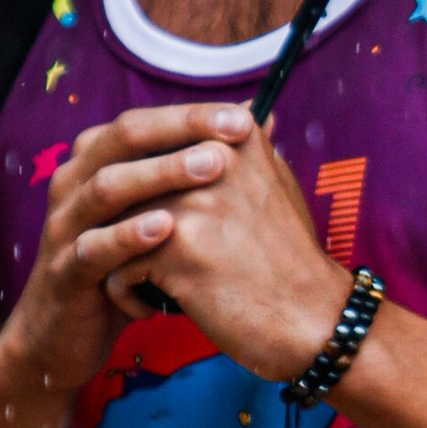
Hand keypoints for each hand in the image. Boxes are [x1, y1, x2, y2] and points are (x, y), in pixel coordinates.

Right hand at [0, 103, 258, 402]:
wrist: (64, 335)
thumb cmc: (122, 264)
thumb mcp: (159, 213)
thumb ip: (196, 170)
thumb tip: (257, 122)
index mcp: (95, 161)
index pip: (143, 121)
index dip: (193, 114)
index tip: (245, 115)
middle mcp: (73, 183)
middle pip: (124, 138)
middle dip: (181, 130)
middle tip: (235, 130)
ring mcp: (63, 225)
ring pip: (107, 187)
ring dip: (161, 174)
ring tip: (212, 168)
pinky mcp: (62, 271)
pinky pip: (93, 248)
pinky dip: (128, 237)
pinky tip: (166, 229)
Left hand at [87, 105, 350, 383]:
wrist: (313, 320)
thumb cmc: (291, 260)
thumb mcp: (279, 185)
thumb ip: (248, 149)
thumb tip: (246, 107)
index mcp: (234, 138)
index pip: (150, 145)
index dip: (144, 193)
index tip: (166, 223)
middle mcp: (210, 159)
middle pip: (126, 183)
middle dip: (125, 226)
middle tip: (151, 258)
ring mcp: (191, 201)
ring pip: (113, 224)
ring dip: (122, 258)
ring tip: (152, 284)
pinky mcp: (174, 247)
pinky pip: (116, 266)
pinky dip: (127, 294)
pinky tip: (157, 308)